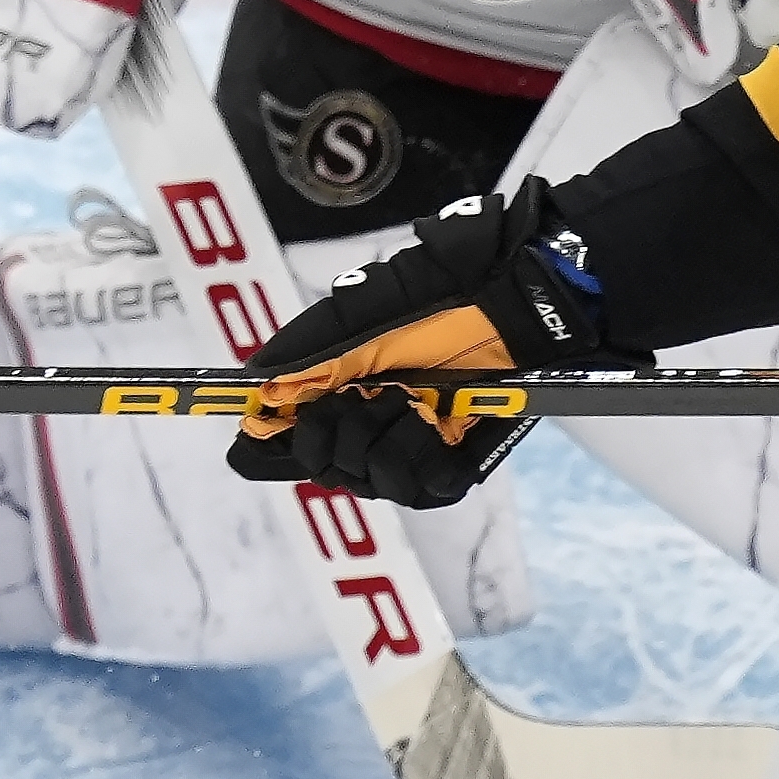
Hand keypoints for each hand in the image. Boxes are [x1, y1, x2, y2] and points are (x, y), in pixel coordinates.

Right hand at [226, 181, 633, 506]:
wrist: (520, 295)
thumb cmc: (448, 287)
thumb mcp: (365, 306)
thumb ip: (309, 345)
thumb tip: (257, 379)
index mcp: (345, 384)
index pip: (288, 438)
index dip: (273, 445)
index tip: (264, 436)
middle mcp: (374, 420)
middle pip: (323, 468)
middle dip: (329, 437)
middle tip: (355, 399)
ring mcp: (416, 446)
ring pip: (369, 483)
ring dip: (380, 441)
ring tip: (407, 401)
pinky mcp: (458, 465)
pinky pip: (421, 490)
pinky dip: (422, 456)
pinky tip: (434, 423)